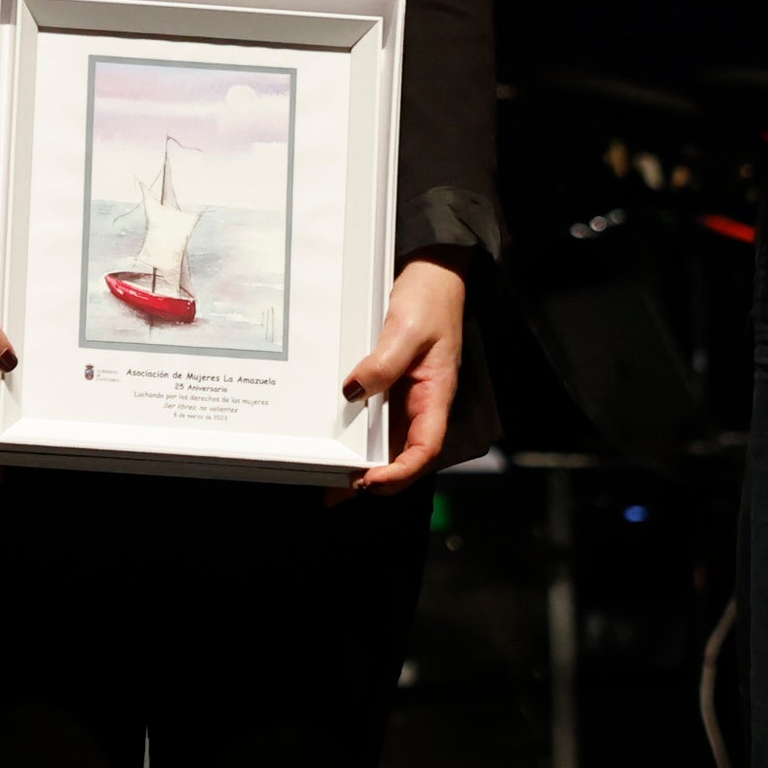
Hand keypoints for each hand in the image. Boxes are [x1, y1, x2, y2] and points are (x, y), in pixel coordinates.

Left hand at [344, 257, 469, 493]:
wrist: (432, 275)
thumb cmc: (430, 300)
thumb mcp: (406, 329)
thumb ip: (383, 363)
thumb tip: (352, 392)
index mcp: (436, 396)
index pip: (425, 449)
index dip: (400, 472)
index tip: (370, 481)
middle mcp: (422, 404)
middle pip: (404, 455)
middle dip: (376, 481)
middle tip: (338, 491)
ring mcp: (406, 398)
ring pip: (388, 442)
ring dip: (364, 464)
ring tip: (331, 481)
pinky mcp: (391, 387)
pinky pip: (376, 419)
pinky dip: (358, 437)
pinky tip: (337, 445)